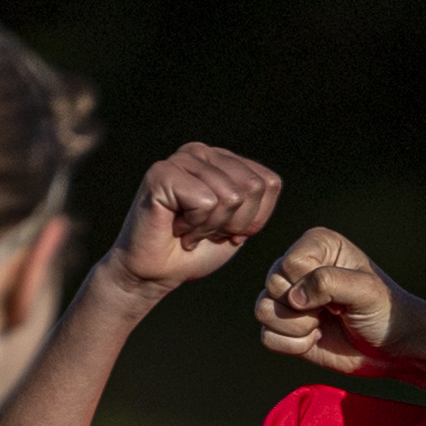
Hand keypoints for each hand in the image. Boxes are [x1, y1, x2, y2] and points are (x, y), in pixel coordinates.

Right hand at [100, 144, 282, 305]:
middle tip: (204, 230)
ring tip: (188, 229)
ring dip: (211, 226)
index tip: (224, 229)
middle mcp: (203, 152)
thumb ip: (255, 201)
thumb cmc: (196, 251)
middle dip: (234, 223)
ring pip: (230, 195)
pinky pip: (206, 201)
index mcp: (224, 160)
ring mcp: (181, 159)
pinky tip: (176, 227)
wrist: (155, 273)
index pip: (268, 183)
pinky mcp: (162, 173)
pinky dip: (194, 226)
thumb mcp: (239, 226)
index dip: (253, 219)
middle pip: (252, 188)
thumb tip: (270, 181)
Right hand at [256, 227, 404, 376]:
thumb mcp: (366, 290)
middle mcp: (298, 267)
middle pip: (273, 285)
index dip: (311, 285)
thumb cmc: (384, 311)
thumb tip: (294, 298)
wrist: (392, 348)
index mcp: (318, 245)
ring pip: (263, 310)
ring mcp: (289, 298)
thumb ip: (330, 282)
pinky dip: (292, 345)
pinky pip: (267, 336)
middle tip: (333, 311)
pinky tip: (316, 339)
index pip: (291, 263)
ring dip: (296, 327)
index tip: (341, 294)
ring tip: (322, 326)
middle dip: (304, 308)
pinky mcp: (285, 327)